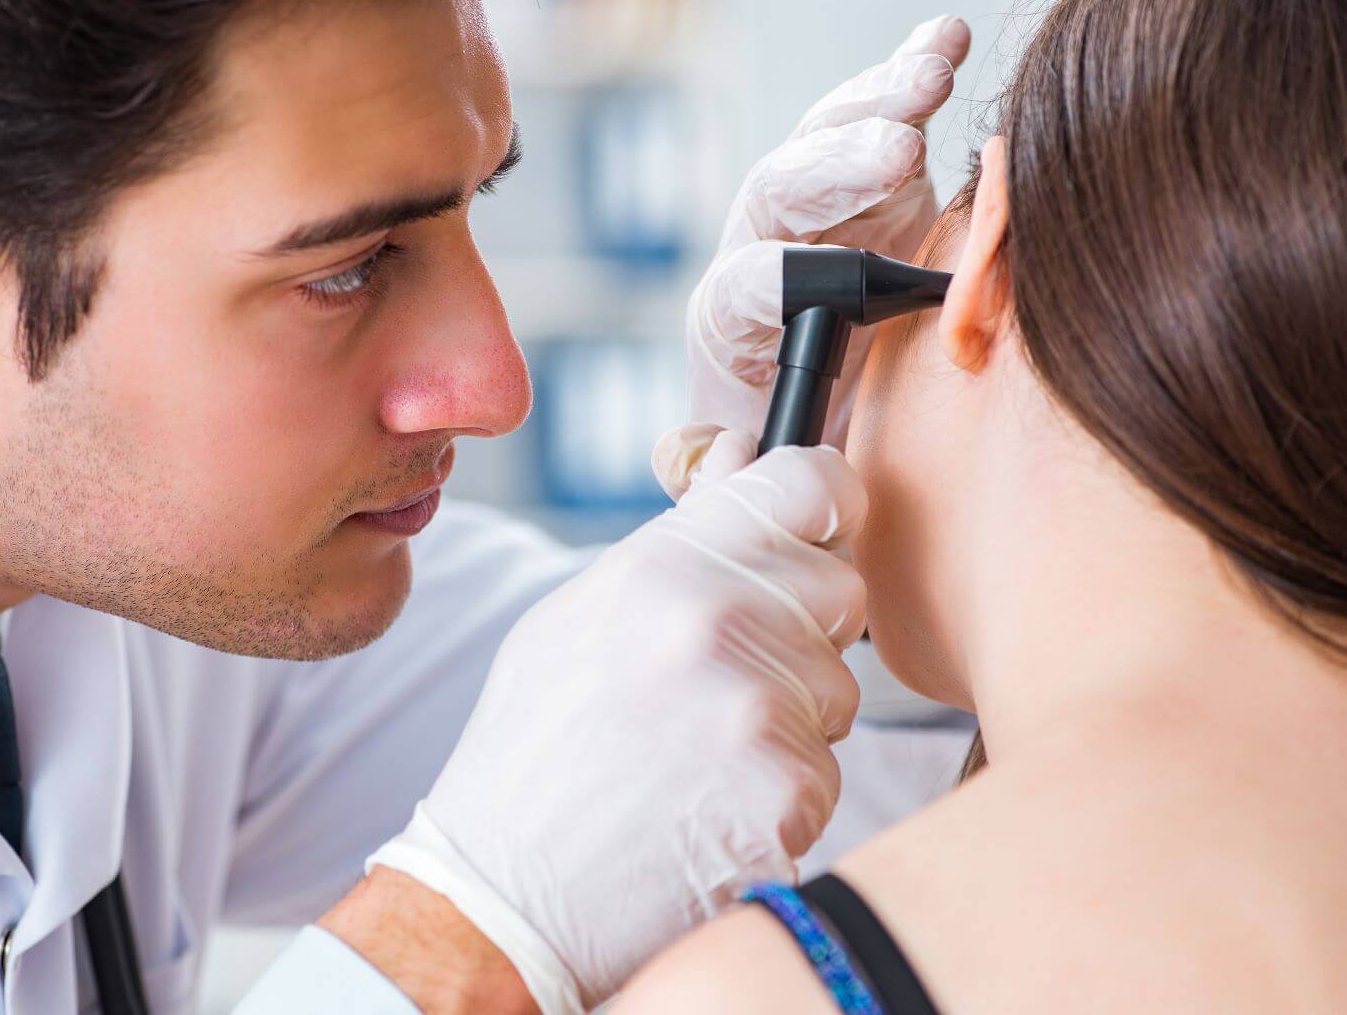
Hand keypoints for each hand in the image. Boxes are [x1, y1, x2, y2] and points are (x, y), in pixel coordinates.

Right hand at [368, 431, 867, 1010]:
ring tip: (700, 753)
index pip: (811, 483)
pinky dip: (783, 791)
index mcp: (664, 562)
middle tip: (725, 678)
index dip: (830, 502)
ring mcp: (757, 708)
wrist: (505, 892)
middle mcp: (717, 619)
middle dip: (803, 630)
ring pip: (840, 687)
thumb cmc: (539, 747)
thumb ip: (680, 533)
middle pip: (841, 588)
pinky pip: (827, 769)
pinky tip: (711, 805)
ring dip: (792, 718)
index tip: (824, 527)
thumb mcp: (584, 613)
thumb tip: (744, 453)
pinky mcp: (787, 792)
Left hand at [686, 15, 970, 447]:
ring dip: (880, 103)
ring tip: (933, 77)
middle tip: (899, 154)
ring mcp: (821, 207)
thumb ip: (731, 470)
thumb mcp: (759, 473)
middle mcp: (767, 248)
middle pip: (781, 191)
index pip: (739, 288)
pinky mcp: (875, 179)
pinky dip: (913, 74)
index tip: (822, 283)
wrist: (824, 412)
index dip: (774, 279)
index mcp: (731, 324)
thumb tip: (710, 458)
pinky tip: (946, 39)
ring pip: (830, 141)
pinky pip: (882, 114)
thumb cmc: (794, 451)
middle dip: (835, 169)